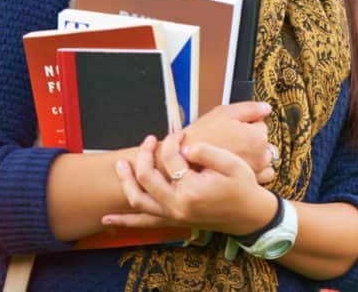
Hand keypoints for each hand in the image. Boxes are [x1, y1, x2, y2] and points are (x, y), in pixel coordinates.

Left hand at [104, 135, 277, 234]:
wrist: (249, 215)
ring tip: (120, 166)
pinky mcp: (173, 221)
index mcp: (192, 189)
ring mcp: (173, 216)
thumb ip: (207, 152)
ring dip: (126, 183)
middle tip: (149, 140)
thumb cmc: (243, 187)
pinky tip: (107, 218)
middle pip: (147, 177)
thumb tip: (184, 147)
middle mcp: (177, 205)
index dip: (172, 142)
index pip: (170, 159)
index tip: (179, 134)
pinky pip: (143, 223)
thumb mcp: (232, 164)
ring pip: (139, 200)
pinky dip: (125, 221)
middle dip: (145, 155)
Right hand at [157, 101, 277, 183]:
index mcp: (257, 138)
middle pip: (264, 142)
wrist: (183, 163)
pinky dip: (257, 170)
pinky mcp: (248, 184)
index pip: (261, 125)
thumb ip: (250, 109)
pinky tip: (240, 166)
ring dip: (256, 155)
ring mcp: (256, 173)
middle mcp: (261, 157)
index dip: (246, 124)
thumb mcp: (224, 113)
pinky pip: (263, 175)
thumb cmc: (202, 137)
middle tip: (232, 141)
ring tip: (236, 154)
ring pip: (265, 159)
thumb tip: (266, 108)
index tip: (232, 128)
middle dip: (252, 140)